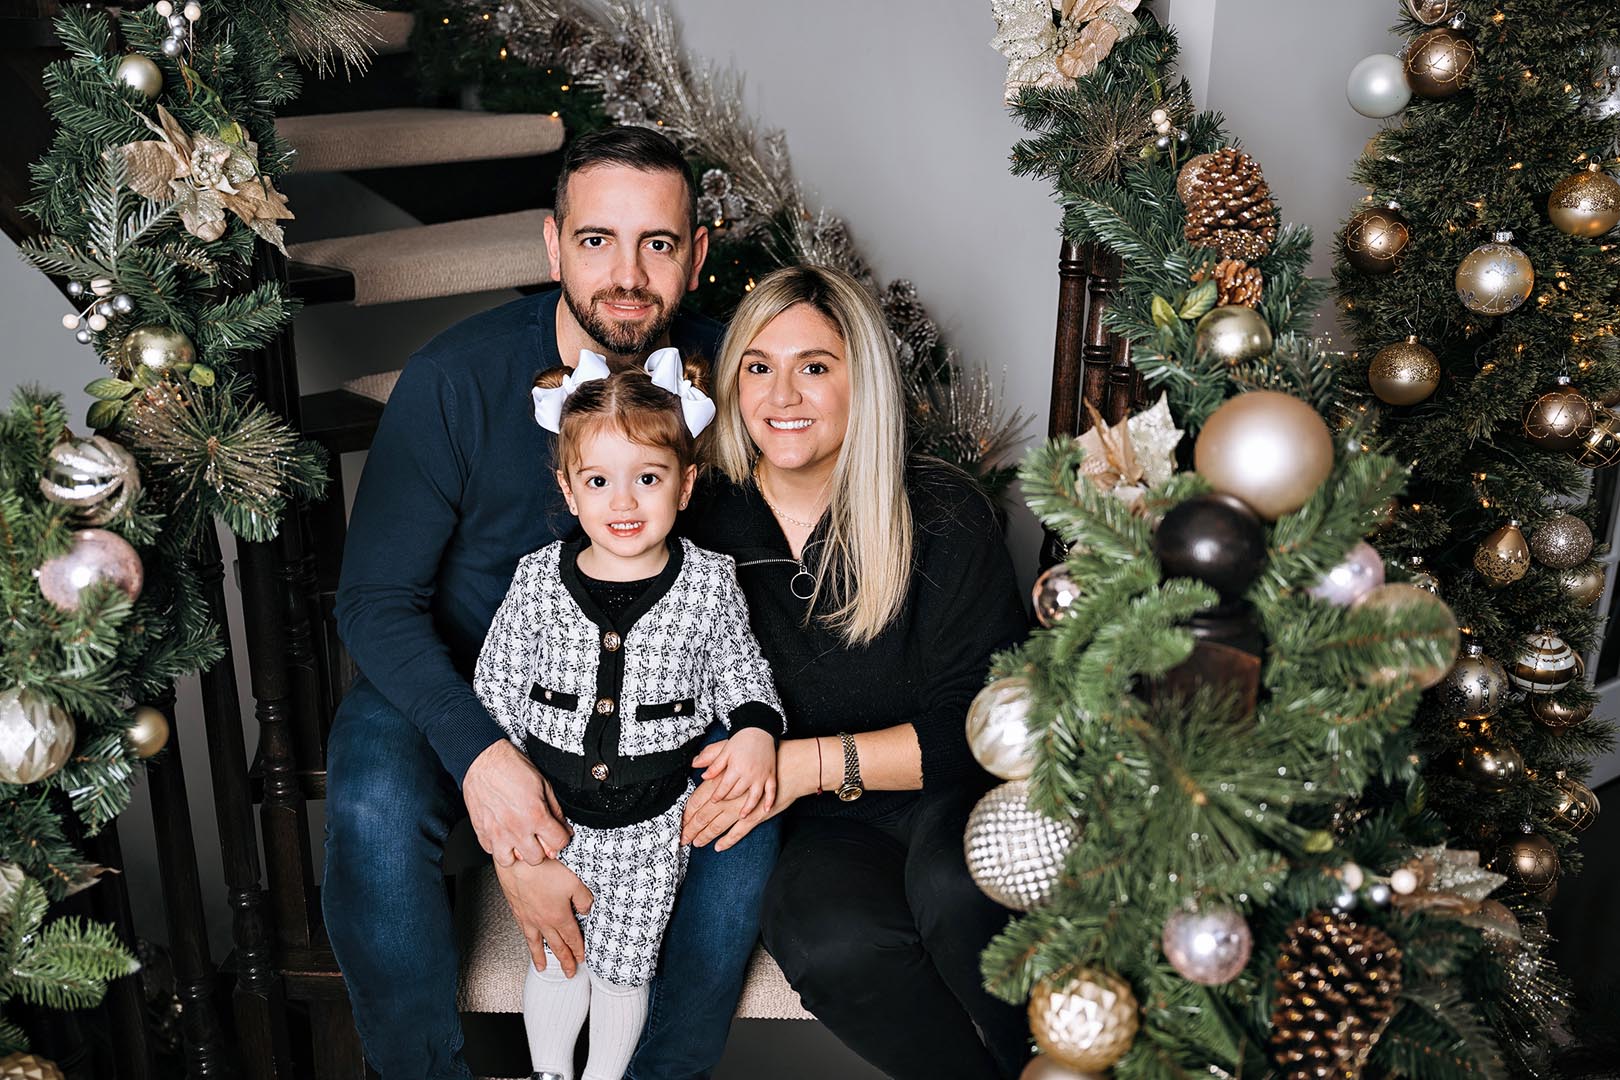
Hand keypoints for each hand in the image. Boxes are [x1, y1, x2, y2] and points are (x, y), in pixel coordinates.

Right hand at [463, 739, 570, 865]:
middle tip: (539, 836)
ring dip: (518, 852)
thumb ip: (555, 809)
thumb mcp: (543, 784)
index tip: (558, 834)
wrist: (483, 761)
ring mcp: (497, 834)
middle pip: (536, 858)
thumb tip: (563, 826)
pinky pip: (492, 851)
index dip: (561, 838)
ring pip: (512, 861)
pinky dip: (499, 846)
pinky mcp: (481, 833)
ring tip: (520, 839)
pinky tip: (504, 833)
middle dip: (542, 848)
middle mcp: (516, 829)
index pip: (558, 843)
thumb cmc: (511, 767)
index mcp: (535, 816)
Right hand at [493, 857, 594, 976]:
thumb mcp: (575, 881)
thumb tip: (587, 911)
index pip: (572, 938)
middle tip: (568, 972)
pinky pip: (524, 932)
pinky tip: (528, 941)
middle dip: (564, 960)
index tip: (581, 959)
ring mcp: (528, 917)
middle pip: (556, 945)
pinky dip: (527, 941)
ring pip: (537, 942)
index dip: (578, 949)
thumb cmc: (544, 867)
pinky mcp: (517, 910)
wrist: (517, 861)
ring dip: (541, 957)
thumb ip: (584, 899)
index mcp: (559, 916)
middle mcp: (543, 921)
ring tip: (543, 968)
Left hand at [682, 737, 816, 849]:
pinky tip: (719, 845)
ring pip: (720, 825)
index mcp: (721, 780)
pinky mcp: (756, 815)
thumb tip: (696, 765)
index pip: (698, 801)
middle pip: (705, 816)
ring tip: (698, 843)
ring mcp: (743, 807)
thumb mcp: (731, 748)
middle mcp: (730, 796)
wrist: (788, 762)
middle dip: (693, 829)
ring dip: (708, 835)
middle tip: (683, 839)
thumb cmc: (760, 754)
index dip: (687, 814)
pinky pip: (739, 831)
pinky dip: (729, 839)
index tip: (680, 823)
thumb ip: (712, 756)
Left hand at [697, 729, 776, 817]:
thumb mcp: (725, 750)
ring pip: (753, 796)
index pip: (723, 787)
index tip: (712, 800)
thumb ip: (714, 764)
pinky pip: (771, 791)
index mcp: (735, 767)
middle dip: (728, 801)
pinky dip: (769, 801)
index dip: (717, 795)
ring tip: (742, 816)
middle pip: (736, 793)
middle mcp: (748, 774)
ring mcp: (761, 776)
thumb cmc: (742, 740)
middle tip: (723, 805)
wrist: (761, 730)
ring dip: (748, 808)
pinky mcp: (770, 775)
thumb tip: (702, 775)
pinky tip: (766, 810)